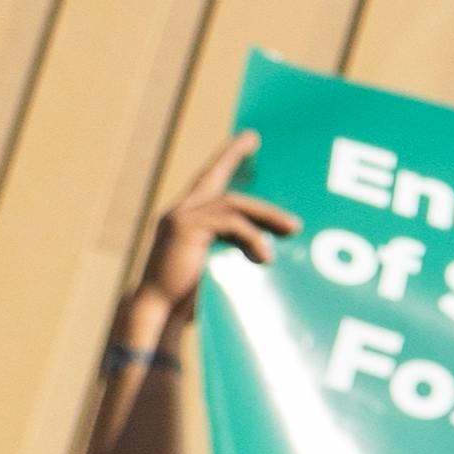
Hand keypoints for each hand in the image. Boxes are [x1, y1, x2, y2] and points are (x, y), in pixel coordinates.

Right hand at [131, 135, 295, 331]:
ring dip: (266, 215)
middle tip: (255, 139)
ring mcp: (179, 218)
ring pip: (231, 203)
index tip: (247, 139)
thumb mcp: (219, 266)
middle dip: (234, 157)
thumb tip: (273, 244)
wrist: (160, 315)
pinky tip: (265, 258)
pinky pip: (229, 224)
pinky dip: (252, 238)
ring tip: (293, 229)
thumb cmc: (189, 299)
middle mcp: (179, 212)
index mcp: (186, 219)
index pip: (208, 181)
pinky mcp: (184, 229)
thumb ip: (235, 248)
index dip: (226, 158)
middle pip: (215, 177)